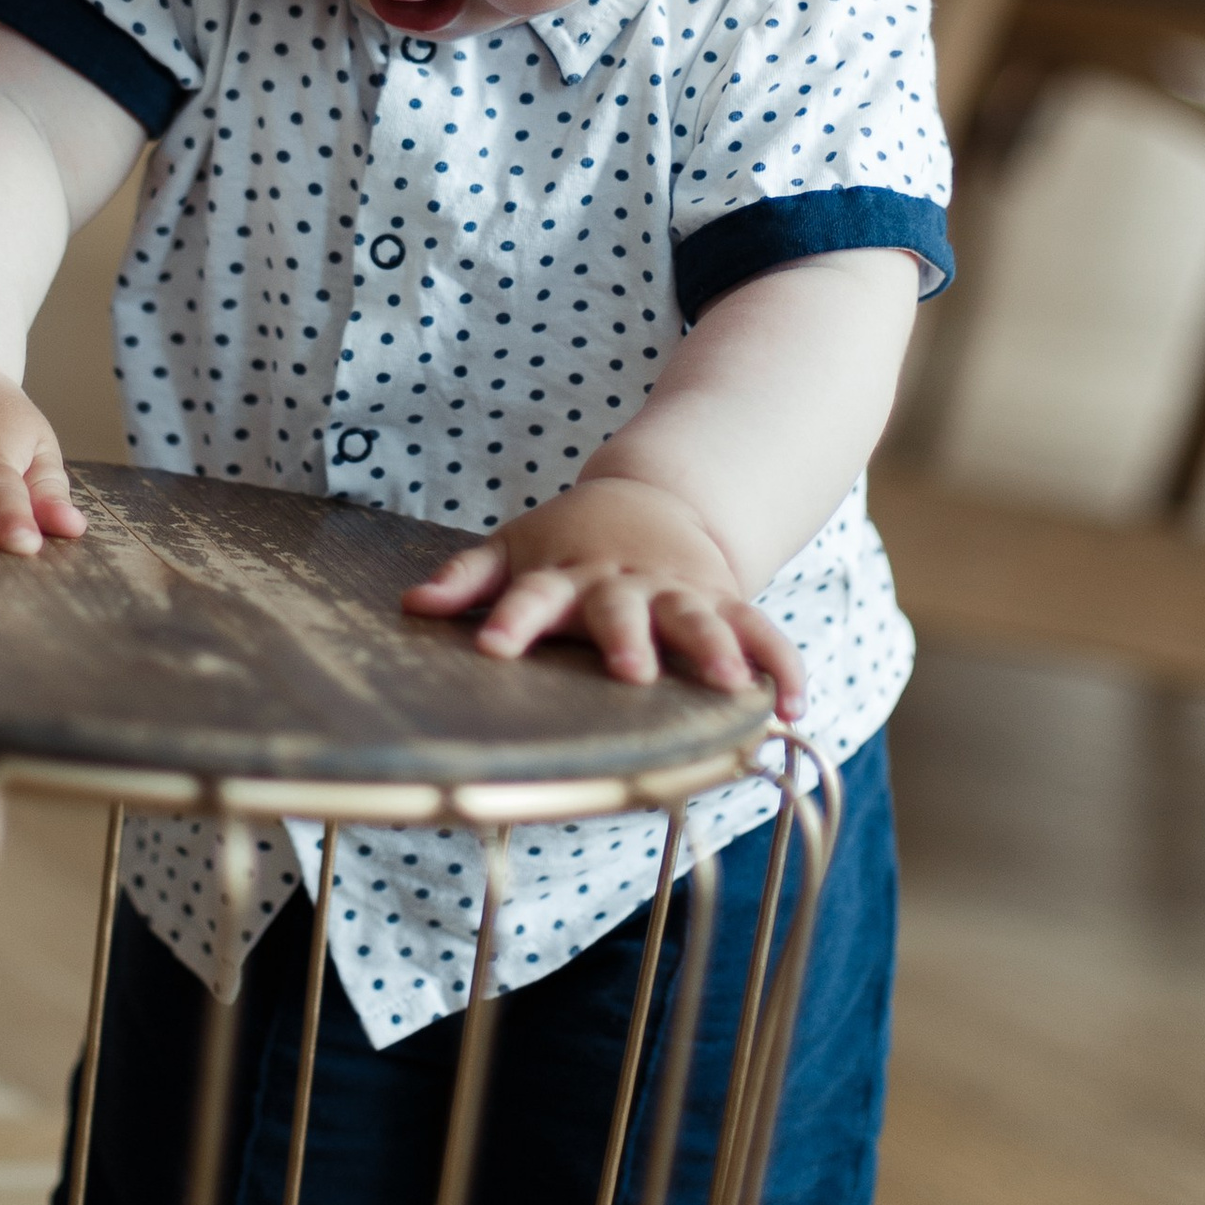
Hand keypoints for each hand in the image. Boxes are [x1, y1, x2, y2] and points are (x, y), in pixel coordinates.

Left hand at [403, 474, 803, 718]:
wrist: (651, 498)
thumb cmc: (567, 541)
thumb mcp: (513, 547)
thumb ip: (465, 577)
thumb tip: (412, 604)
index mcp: (565, 575)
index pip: (530, 596)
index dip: (511, 620)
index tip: (491, 646)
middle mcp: (624, 585)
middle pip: (622, 610)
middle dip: (627, 638)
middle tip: (630, 671)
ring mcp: (679, 592)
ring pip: (700, 618)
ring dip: (716, 649)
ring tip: (729, 684)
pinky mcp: (724, 600)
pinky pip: (761, 632)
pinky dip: (781, 665)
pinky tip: (792, 706)